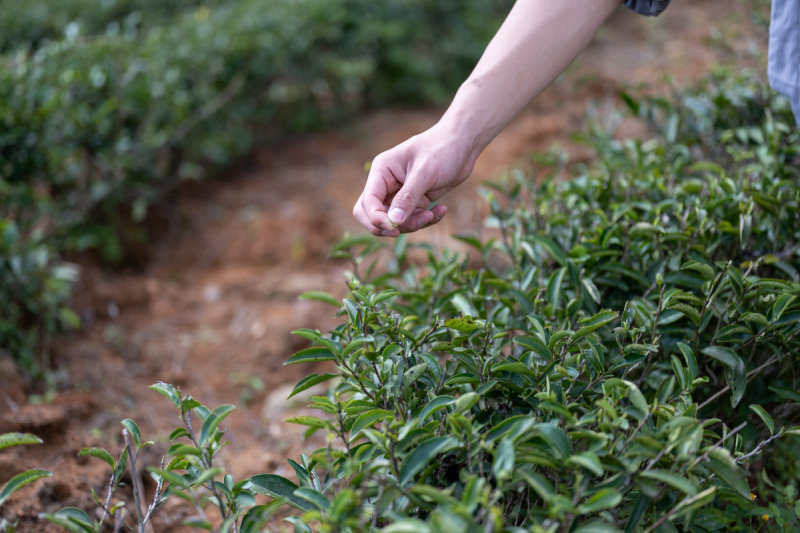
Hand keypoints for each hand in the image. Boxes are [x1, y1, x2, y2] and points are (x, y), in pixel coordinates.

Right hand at [353, 122, 478, 236]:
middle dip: (388, 226)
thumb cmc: (442, 149)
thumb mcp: (425, 173)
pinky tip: (442, 209)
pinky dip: (426, 220)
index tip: (393, 227)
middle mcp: (387, 183)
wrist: (463, 144)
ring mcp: (400, 194)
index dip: (376, 218)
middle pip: (373, 214)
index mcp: (382, 171)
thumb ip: (408, 197)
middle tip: (403, 230)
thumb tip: (393, 221)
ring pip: (395, 221)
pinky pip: (413, 219)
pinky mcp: (415, 201)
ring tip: (432, 214)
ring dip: (413, 224)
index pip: (368, 201)